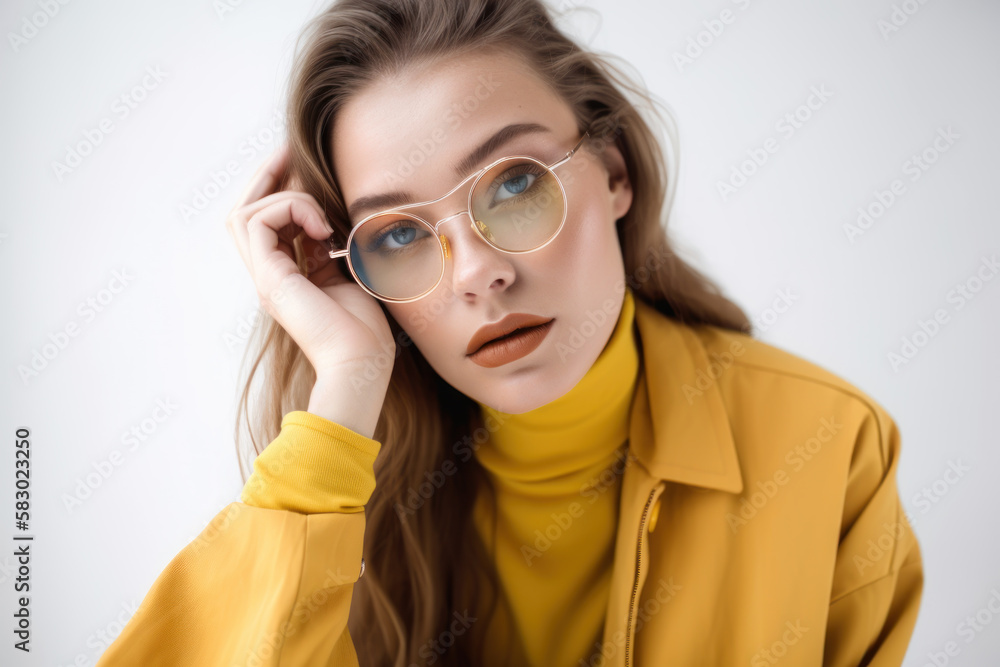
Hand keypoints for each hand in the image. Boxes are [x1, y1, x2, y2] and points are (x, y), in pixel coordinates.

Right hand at [225, 144, 395, 381]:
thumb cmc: (365, 329)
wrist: (361, 363)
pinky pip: (258, 221)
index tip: (297, 163)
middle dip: (265, 177)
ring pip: (246, 212)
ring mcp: (265, 277)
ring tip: (324, 221)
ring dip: (287, 199)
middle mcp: (269, 275)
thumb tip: (326, 220)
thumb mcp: (347, 275)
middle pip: (242, 212)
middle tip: (288, 153)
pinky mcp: (269, 278)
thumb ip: (330, 249)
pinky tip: (323, 231)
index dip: (277, 189)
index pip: (265, 223)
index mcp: (286, 276)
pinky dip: (290, 211)